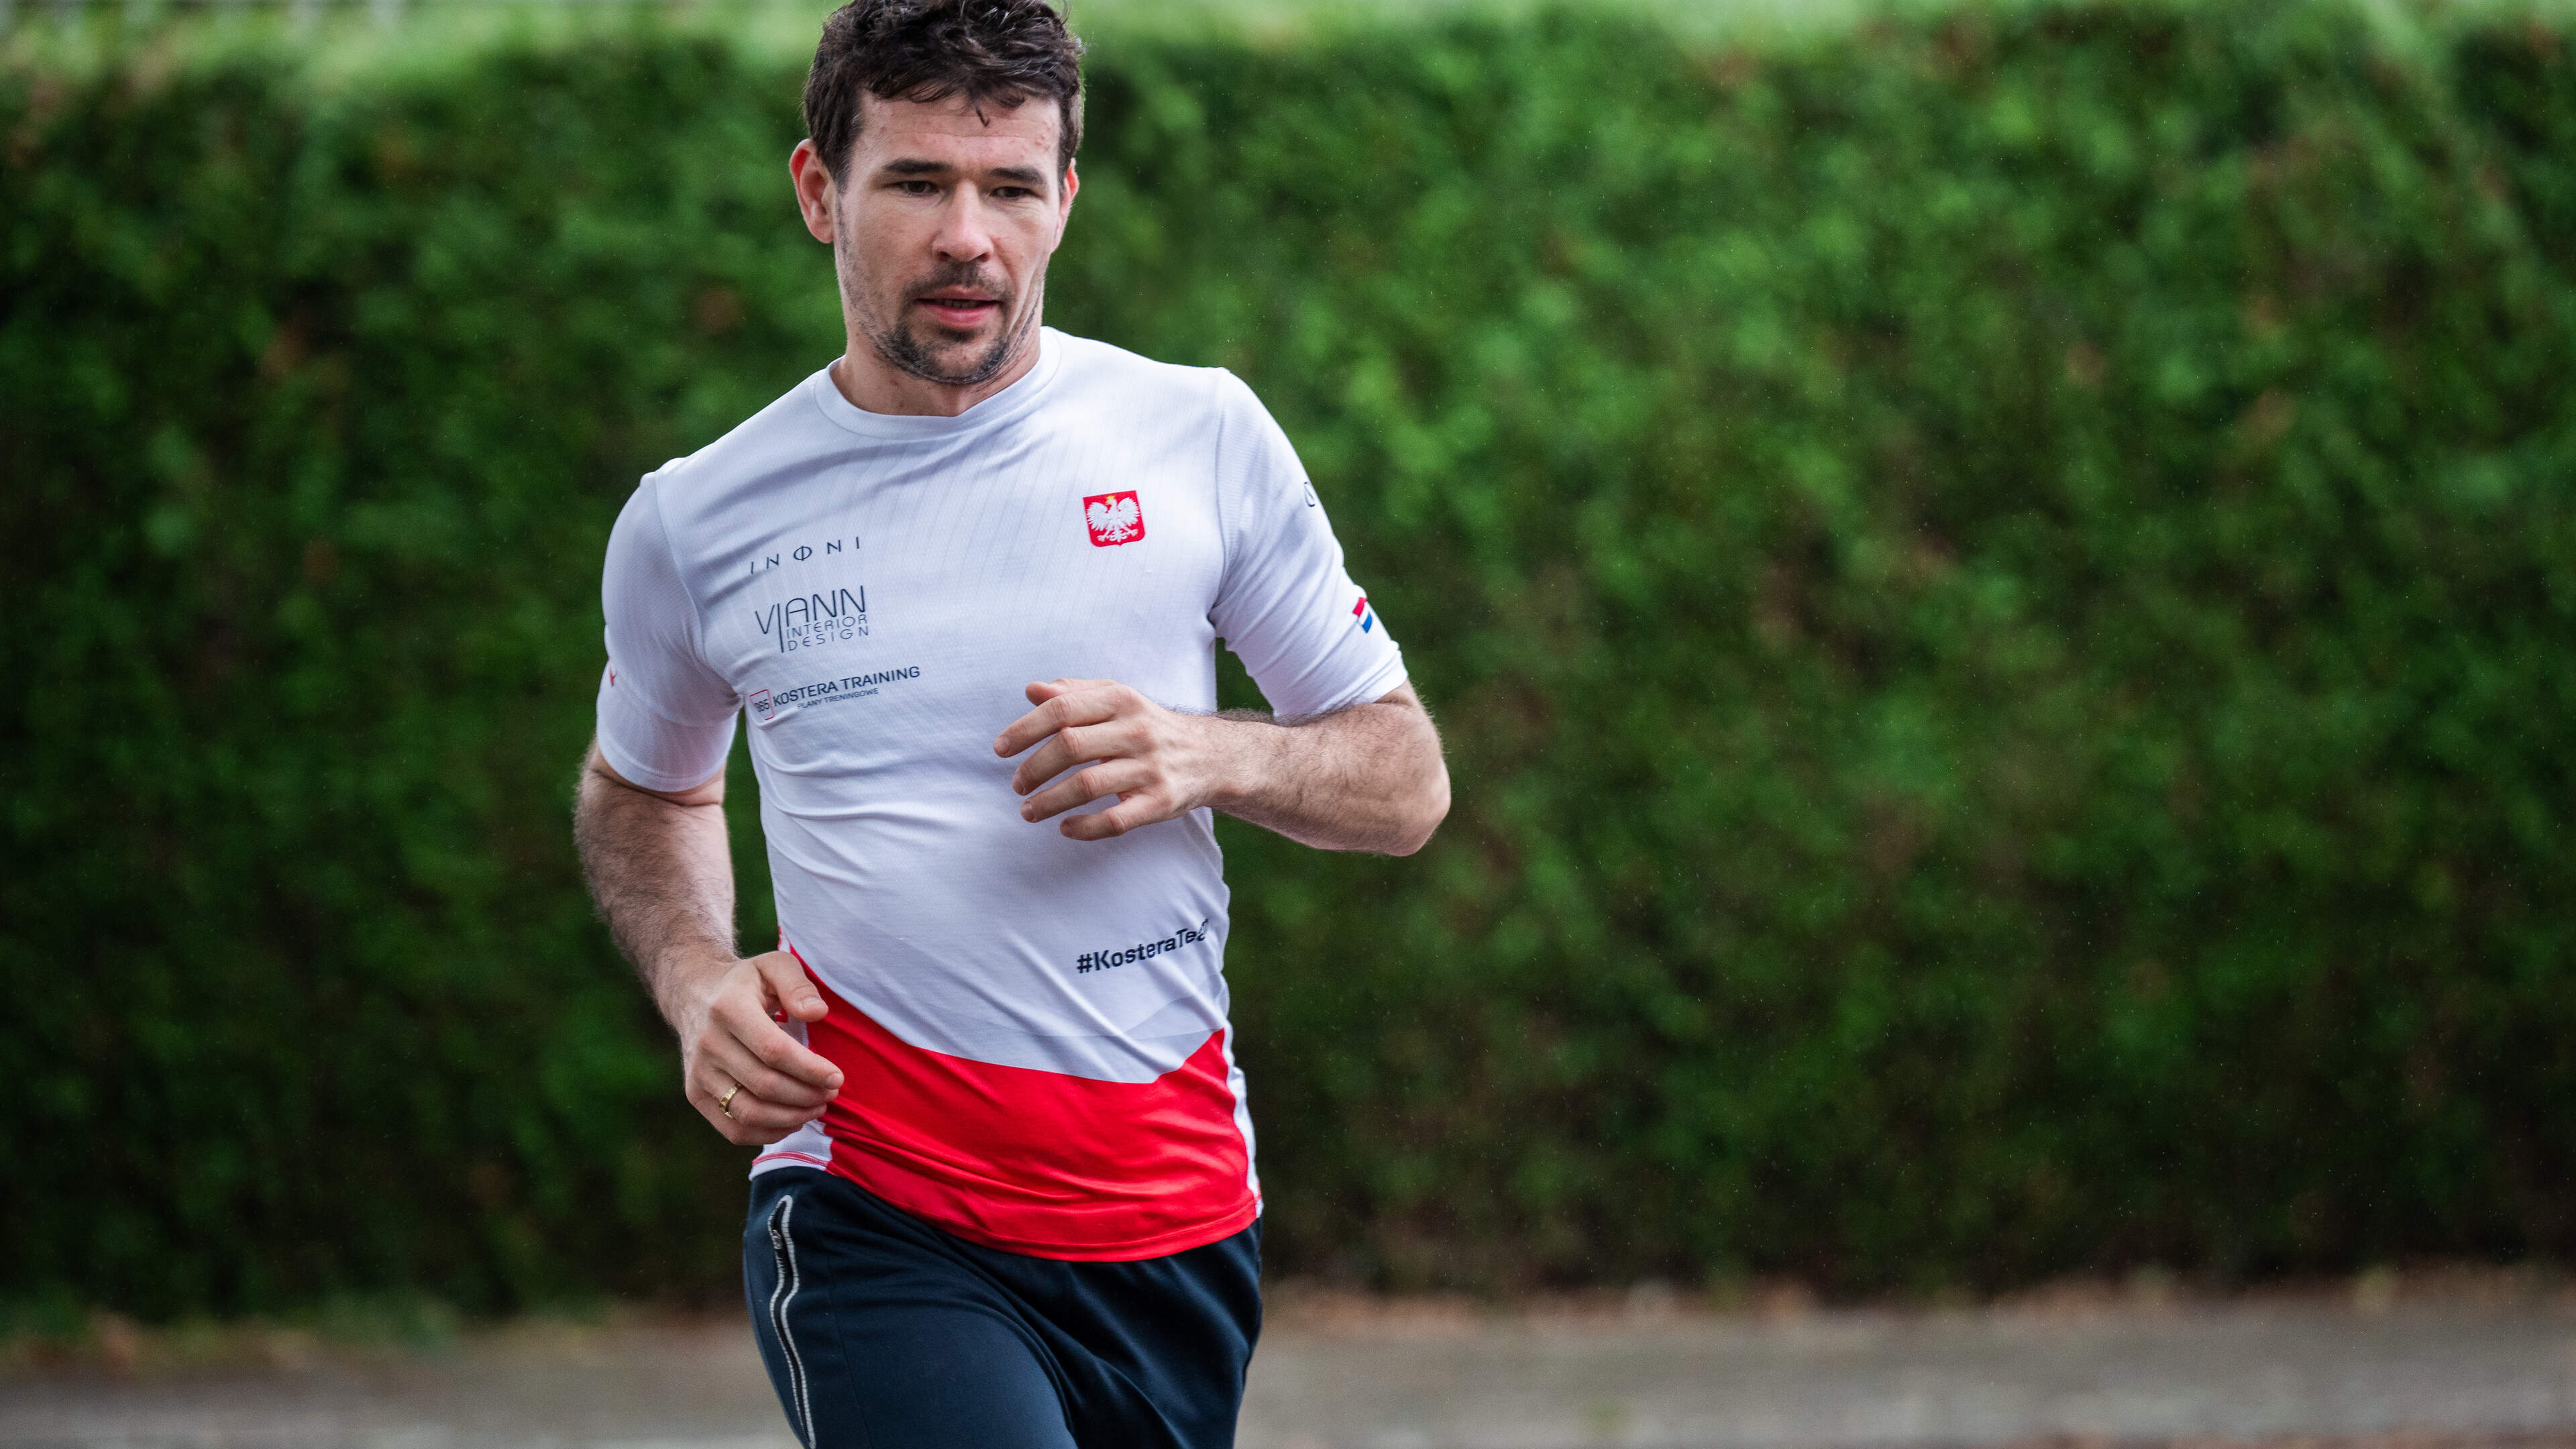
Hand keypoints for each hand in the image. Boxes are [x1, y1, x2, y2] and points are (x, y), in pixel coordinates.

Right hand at [673, 949, 844, 1145]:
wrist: (694, 995)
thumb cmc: (747, 982)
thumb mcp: (774, 965)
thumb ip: (798, 985)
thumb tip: (817, 1012)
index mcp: (728, 1008)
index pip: (773, 1051)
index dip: (810, 1070)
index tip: (837, 1077)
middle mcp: (707, 1043)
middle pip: (765, 1085)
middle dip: (807, 1096)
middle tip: (831, 1093)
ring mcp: (698, 1073)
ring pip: (749, 1113)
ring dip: (791, 1118)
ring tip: (817, 1108)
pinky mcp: (695, 1095)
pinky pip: (733, 1129)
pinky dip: (768, 1133)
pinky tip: (792, 1120)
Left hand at [993, 678, 1239, 840]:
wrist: (1211, 756)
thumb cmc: (1149, 726)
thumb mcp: (1118, 699)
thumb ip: (1075, 693)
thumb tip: (1031, 690)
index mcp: (1121, 700)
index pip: (1061, 710)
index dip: (1025, 729)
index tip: (1000, 749)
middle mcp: (1136, 731)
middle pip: (1070, 746)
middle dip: (1033, 768)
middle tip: (1017, 785)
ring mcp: (1150, 768)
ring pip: (1087, 786)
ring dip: (1049, 802)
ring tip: (1028, 811)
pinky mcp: (1160, 802)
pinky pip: (1115, 820)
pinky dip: (1084, 827)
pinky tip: (1065, 828)